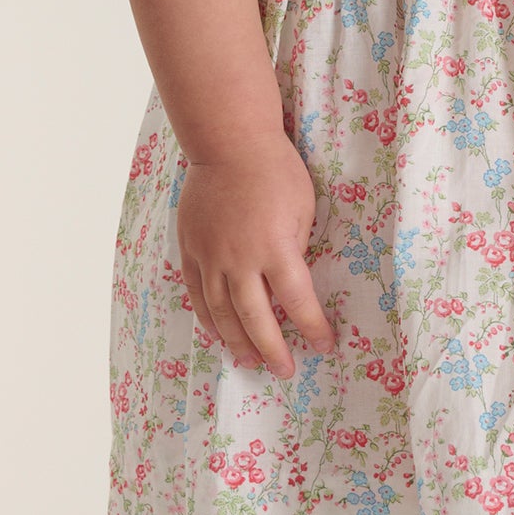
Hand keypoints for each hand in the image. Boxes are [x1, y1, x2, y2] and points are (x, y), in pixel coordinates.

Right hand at [176, 139, 335, 379]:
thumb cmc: (276, 171)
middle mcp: (240, 259)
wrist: (228, 143)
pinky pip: (196, 293)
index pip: (296, 301)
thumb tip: (292, 283)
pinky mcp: (190, 249)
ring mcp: (210, 256)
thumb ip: (296, 249)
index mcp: (275, 248)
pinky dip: (208, 318)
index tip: (323, 346)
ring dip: (237, 341)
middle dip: (272, 349)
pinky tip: (218, 334)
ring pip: (222, 312)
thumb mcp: (303, 208)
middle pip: (256, 318)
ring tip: (249, 362)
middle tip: (285, 371)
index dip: (311, 327)